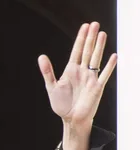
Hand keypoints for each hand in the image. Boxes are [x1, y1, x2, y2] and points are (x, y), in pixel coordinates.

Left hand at [38, 22, 116, 149]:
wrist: (71, 119)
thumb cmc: (62, 104)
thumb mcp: (51, 87)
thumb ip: (47, 72)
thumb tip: (41, 57)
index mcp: (71, 70)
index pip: (77, 50)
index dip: (80, 39)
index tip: (84, 27)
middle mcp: (82, 72)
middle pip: (87, 51)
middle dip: (90, 38)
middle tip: (94, 24)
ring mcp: (90, 78)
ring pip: (96, 59)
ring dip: (99, 47)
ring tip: (102, 34)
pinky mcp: (97, 87)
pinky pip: (104, 75)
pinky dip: (109, 66)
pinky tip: (114, 56)